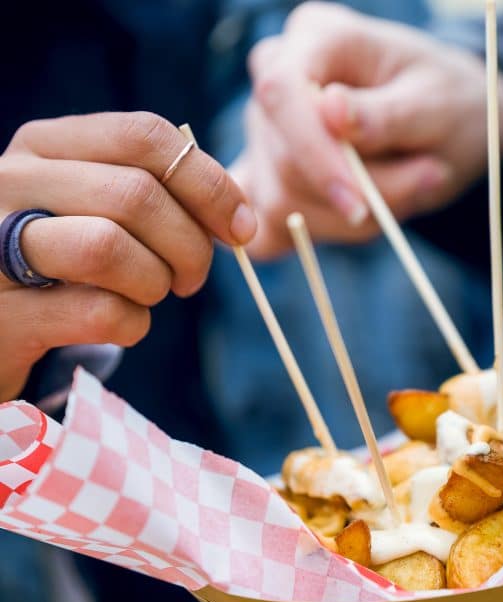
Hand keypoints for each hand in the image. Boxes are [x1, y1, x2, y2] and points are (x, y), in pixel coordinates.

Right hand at [0, 112, 254, 399]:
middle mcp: (8, 182)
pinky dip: (132, 324)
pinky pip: (98, 312)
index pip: (143, 136)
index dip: (209, 184)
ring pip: (108, 248)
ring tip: (151, 295)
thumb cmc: (60, 260)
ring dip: (155, 282)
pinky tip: (121, 323)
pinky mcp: (1, 315)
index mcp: (43, 145)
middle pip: (136, 195)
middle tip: (193, 278)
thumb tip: (240, 218)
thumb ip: (156, 192)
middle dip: (190, 246)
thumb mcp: (92, 206)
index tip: (240, 228)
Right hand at [240, 2, 502, 257]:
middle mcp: (278, 76)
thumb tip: (330, 112)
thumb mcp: (438, 104)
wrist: (454, 123)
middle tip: (426, 179)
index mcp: (316, 37)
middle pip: (282, 158)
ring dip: (351, 220)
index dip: (313, 154)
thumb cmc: (451, 101)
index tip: (359, 203)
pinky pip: (272, 229)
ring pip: (280, 201)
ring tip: (409, 187)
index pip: (281, 92)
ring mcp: (266, 130)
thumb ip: (386, 113)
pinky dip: (323, 233)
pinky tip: (365, 218)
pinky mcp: (269, 176)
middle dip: (356, 193)